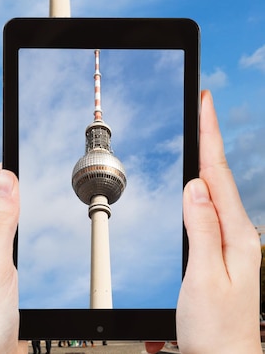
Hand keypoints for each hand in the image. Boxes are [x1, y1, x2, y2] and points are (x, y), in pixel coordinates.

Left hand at [0, 165, 26, 353]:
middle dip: (19, 186)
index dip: (11, 169)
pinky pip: (10, 235)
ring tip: (41, 189)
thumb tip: (6, 178)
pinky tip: (33, 226)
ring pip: (6, 216)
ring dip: (22, 205)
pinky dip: (24, 226)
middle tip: (44, 171)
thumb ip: (0, 222)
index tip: (33, 152)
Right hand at [177, 90, 261, 353]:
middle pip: (218, 174)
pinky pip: (210, 209)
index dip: (211, 134)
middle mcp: (238, 234)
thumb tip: (194, 186)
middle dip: (210, 137)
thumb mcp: (204, 277)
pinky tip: (198, 182)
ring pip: (214, 190)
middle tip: (202, 107)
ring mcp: (231, 243)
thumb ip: (201, 228)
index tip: (206, 103)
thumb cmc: (217, 331)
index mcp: (237, 235)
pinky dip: (202, 186)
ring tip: (200, 132)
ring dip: (206, 158)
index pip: (218, 173)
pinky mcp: (221, 252)